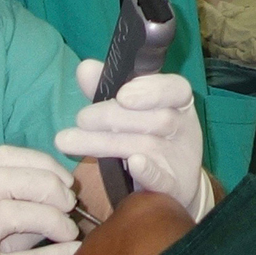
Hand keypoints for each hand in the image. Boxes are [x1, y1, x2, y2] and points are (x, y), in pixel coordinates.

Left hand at [53, 60, 210, 218]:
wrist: (174, 180)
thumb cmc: (147, 132)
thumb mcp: (130, 107)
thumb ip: (107, 87)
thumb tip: (85, 68)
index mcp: (177, 100)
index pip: (174, 88)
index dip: (150, 90)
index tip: (121, 95)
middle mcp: (182, 126)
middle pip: (154, 118)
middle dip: (112, 117)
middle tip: (81, 119)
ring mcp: (180, 158)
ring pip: (147, 146)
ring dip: (109, 143)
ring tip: (73, 141)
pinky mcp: (174, 186)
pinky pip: (163, 178)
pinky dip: (149, 171)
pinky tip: (133, 164)